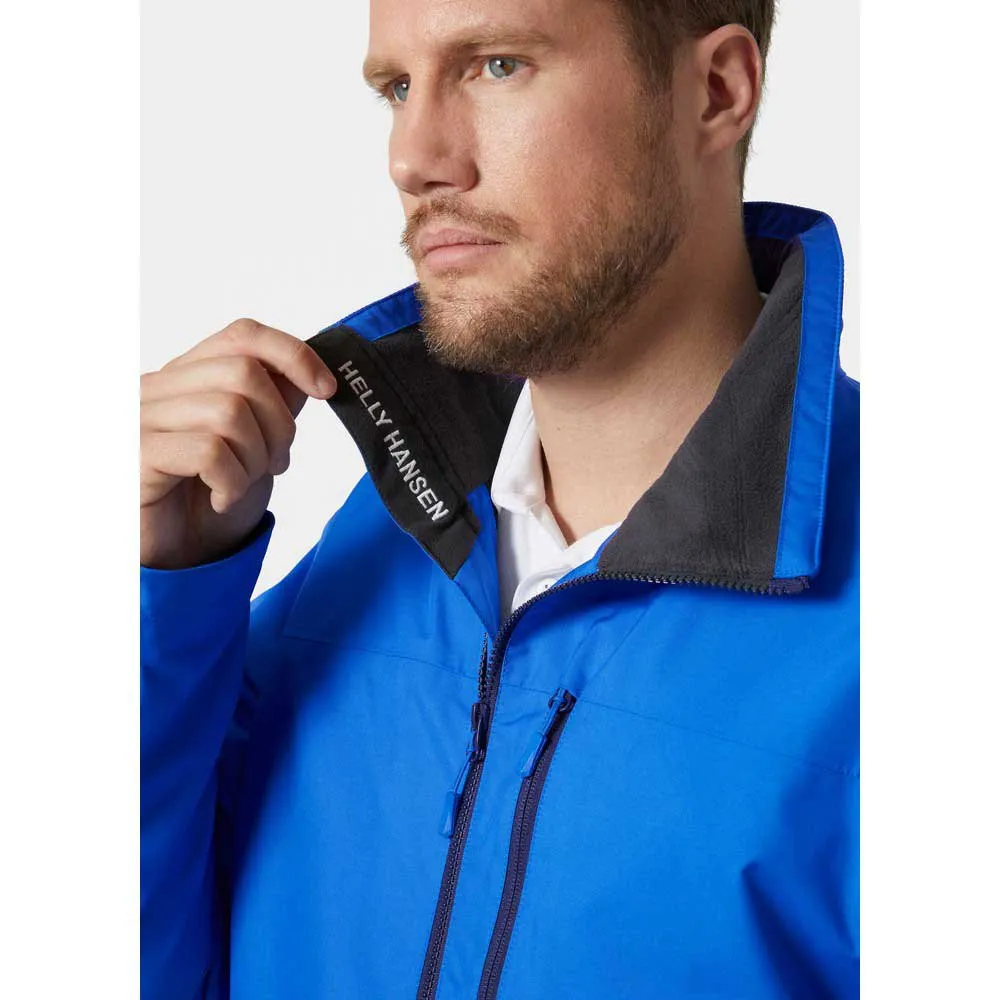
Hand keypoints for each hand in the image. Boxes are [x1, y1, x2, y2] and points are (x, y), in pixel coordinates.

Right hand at [140, 318, 336, 568]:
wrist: (173, 558)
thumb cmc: (209, 500)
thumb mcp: (255, 444)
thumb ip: (274, 403)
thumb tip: (310, 370)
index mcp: (186, 377)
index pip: (243, 335)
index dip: (293, 355)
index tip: (327, 389)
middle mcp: (156, 388)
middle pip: (244, 374)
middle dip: (278, 425)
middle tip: (275, 463)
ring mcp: (140, 419)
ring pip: (228, 411)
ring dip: (255, 457)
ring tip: (243, 483)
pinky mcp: (136, 456)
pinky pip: (208, 451)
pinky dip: (231, 481)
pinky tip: (222, 499)